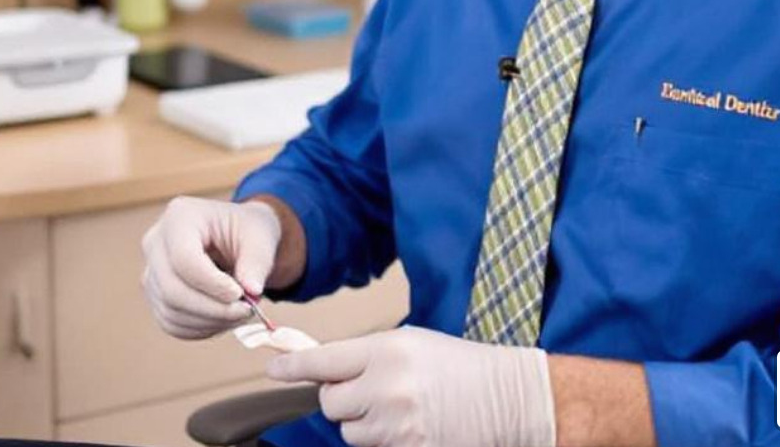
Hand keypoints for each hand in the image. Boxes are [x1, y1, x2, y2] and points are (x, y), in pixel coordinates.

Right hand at [141, 196, 281, 338]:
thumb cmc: (245, 230)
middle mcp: (156, 242)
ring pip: (171, 311)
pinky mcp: (155, 295)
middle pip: (172, 289)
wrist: (234, 236)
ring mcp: (151, 271)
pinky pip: (171, 323)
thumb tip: (252, 291)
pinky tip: (224, 318)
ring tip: (240, 313)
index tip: (241, 294)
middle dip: (213, 308)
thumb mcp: (260, 237)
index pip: (183, 258)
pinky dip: (201, 328)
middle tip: (247, 310)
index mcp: (179, 216)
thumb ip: (257, 262)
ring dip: (211, 321)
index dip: (212, 284)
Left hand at [266, 327, 555, 446]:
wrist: (506, 398)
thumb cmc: (457, 365)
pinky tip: (408, 426)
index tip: (274, 369)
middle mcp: (386, 388)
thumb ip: (363, 354)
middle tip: (369, 389)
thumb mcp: (409, 342)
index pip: (323, 361)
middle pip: (330, 403)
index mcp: (386, 352)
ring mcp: (396, 426)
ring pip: (348, 432)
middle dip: (342, 398)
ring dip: (362, 422)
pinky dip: (382, 441)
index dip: (292, 366)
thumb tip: (321, 367)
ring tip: (397, 408)